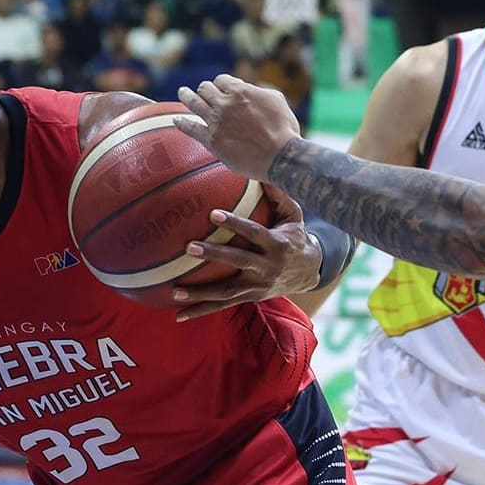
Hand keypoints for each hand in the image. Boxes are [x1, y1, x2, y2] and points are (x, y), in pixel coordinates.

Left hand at [173, 74, 303, 183]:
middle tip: (203, 92)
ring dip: (186, 95)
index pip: (222, 80)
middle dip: (205, 89)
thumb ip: (258, 91)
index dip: (222, 84)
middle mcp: (225, 103)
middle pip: (206, 89)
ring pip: (194, 103)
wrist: (280, 157)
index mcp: (241, 91)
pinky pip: (191, 128)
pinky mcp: (212, 141)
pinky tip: (176, 120)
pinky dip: (182, 123)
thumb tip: (249, 89)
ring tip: (182, 92)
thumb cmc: (284, 129)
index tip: (222, 89)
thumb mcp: (276, 100)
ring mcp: (216, 122)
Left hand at [173, 185, 320, 321]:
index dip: (235, 224)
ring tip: (174, 291)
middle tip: (188, 247)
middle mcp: (267, 268)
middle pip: (238, 262)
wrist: (310, 271)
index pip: (254, 233)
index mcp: (277, 245)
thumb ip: (277, 194)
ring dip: (200, 293)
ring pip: (227, 292)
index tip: (213, 214)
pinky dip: (200, 311)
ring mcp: (258, 287)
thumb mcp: (293, 214)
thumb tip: (258, 170)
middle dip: (214, 255)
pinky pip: (222, 306)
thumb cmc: (295, 235)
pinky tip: (178, 314)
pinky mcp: (250, 298)